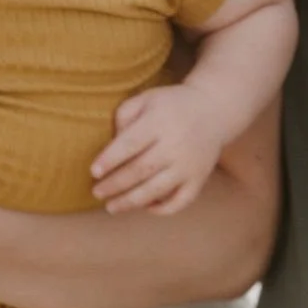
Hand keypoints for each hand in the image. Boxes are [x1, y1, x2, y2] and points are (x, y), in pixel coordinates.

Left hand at [91, 84, 222, 216]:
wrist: (214, 110)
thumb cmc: (170, 105)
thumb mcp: (146, 99)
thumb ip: (123, 116)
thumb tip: (108, 147)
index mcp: (159, 122)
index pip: (130, 144)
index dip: (110, 160)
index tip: (93, 172)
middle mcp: (176, 144)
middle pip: (140, 170)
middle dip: (115, 185)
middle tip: (97, 192)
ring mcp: (189, 165)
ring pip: (157, 189)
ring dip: (131, 202)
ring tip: (111, 207)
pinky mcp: (199, 179)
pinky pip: (180, 201)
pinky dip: (162, 209)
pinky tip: (145, 207)